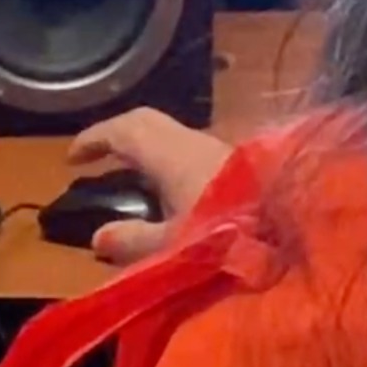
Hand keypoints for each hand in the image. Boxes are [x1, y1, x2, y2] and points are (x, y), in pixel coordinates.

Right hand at [68, 110, 232, 266]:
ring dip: (140, 144)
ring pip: (166, 132)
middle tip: (94, 156)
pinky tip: (161, 184)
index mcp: (170, 155)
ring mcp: (212, 148)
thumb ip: (135, 240)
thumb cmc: (232, 230)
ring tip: (123, 171)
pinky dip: (160, 155)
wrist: (295, 221)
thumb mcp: (176, 243)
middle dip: (114, 134)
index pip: (122, 131)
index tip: (71, 158)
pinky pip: (182, 145)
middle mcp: (188, 141)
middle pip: (143, 122)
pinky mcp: (230, 161)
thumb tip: (97, 236)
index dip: (93, 139)